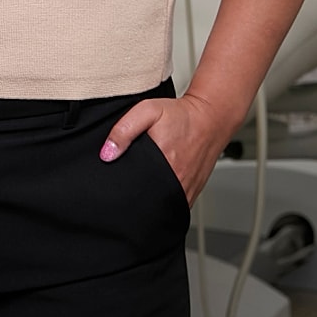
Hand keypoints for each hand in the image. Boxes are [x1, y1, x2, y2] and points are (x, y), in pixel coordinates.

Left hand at [98, 92, 232, 205]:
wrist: (210, 118)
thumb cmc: (180, 115)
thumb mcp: (147, 111)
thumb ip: (124, 130)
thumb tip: (106, 154)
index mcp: (163, 164)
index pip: (135, 189)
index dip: (122, 187)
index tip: (113, 182)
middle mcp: (177, 182)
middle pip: (146, 201)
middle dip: (133, 196)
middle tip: (126, 183)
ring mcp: (186, 191)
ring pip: (160, 206)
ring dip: (149, 200)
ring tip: (140, 186)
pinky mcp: (192, 193)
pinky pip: (173, 204)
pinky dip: (163, 200)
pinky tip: (156, 188)